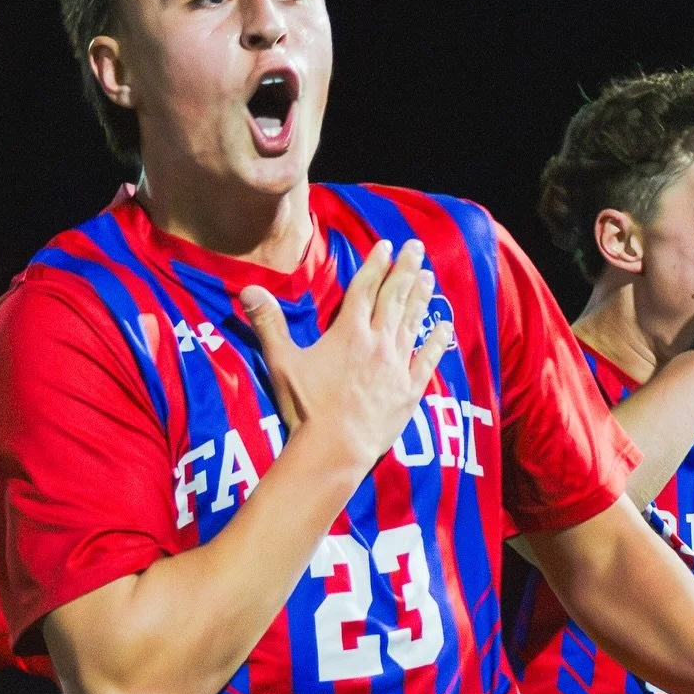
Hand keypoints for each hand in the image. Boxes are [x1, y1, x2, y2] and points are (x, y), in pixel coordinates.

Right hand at [240, 240, 452, 472]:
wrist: (335, 448)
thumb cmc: (306, 406)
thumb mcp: (281, 362)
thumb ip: (268, 323)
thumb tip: (248, 289)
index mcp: (349, 331)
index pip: (365, 288)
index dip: (376, 264)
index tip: (387, 245)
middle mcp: (378, 341)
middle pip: (394, 298)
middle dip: (406, 270)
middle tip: (417, 248)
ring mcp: (397, 365)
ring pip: (412, 322)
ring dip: (421, 297)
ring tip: (429, 276)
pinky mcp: (409, 390)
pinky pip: (427, 360)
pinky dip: (437, 342)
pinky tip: (446, 327)